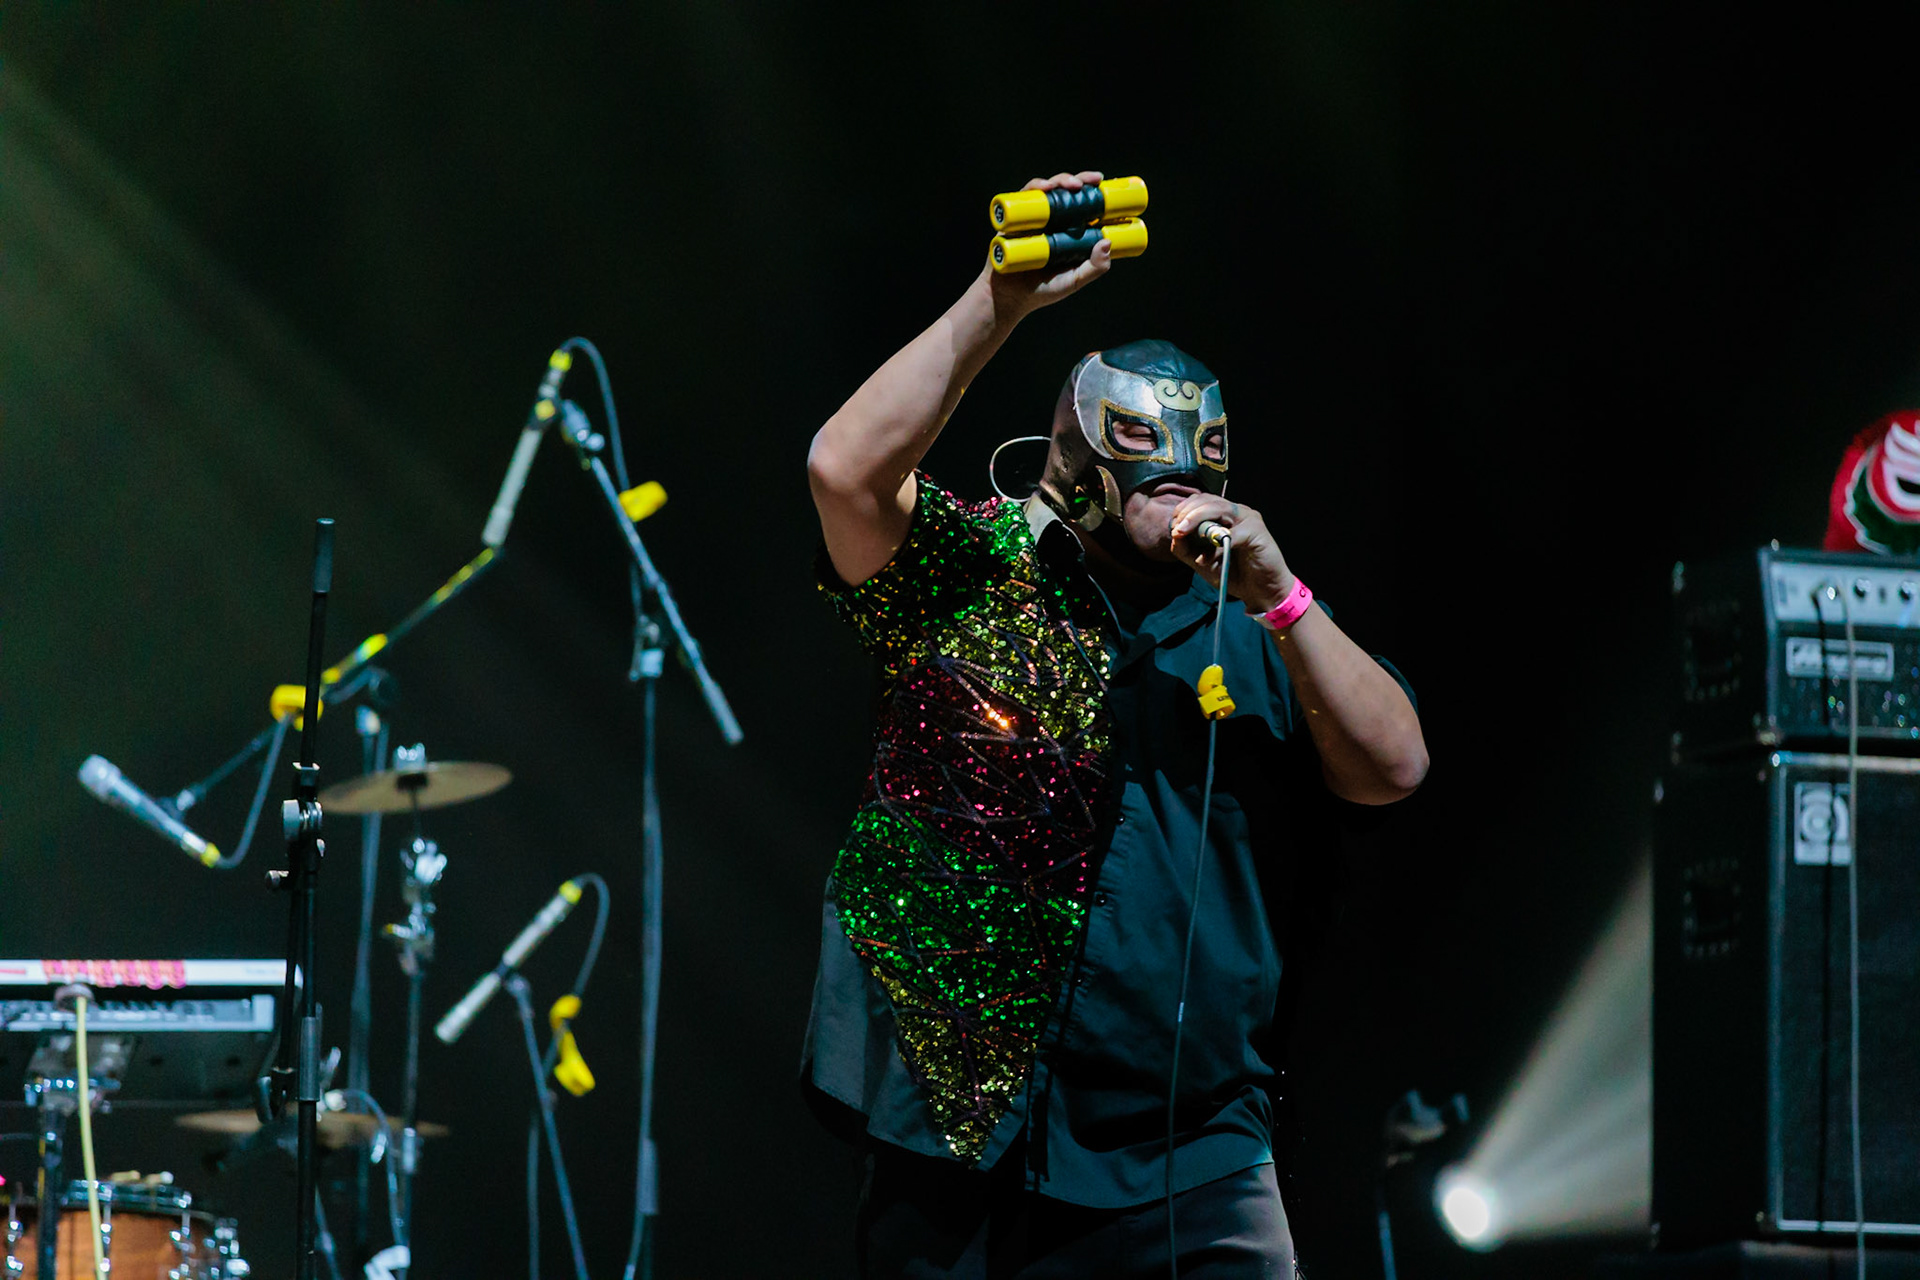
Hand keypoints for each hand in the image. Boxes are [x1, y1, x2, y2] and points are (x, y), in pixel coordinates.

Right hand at [984, 170, 1114, 320]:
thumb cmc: (1042, 290)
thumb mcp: (1074, 280)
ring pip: (1049, 189)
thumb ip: (1094, 268)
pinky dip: (1035, 187)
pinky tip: (1046, 188)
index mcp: (1069, 231)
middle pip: (1068, 192)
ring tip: (1074, 185)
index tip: (1108, 187)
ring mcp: (1035, 218)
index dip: (1096, 192)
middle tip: (1095, 180)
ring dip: (1062, 180)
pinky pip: (1024, 196)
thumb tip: (1107, 243)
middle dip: (1082, 180)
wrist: (1008, 298)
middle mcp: (1053, 220)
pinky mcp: (1016, 218)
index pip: (1085, 205)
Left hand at [1168, 496, 1296, 612]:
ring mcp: (1247, 519)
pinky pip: (1231, 534)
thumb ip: (1187, 550)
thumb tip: (1174, 535)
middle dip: (1187, 513)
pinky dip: (1215, 548)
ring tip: (1182, 533)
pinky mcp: (1256, 531)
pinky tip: (1205, 561)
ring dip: (1196, 519)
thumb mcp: (1203, 562)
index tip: (1173, 529)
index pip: (1200, 501)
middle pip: (1207, 500)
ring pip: (1218, 508)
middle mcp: (1236, 512)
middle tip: (1176, 530)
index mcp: (1224, 515)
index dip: (1183, 511)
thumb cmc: (1234, 573)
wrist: (1261, 591)